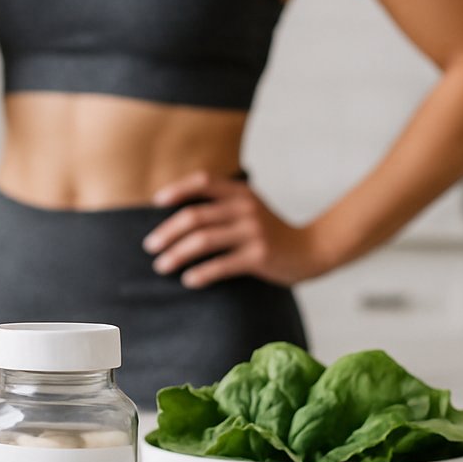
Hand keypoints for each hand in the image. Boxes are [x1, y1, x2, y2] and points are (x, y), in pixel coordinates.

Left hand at [142, 172, 332, 288]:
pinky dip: (201, 273)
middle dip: (167, 232)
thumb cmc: (270, 231)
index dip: (178, 189)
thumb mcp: (249, 208)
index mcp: (241, 193)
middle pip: (195, 216)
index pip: (204, 181)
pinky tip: (188, 280)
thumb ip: (222, 204)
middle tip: (150, 246)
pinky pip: (221, 265)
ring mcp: (253, 232)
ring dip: (176, 254)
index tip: (156, 202)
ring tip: (162, 265)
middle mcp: (246, 208)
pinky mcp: (259, 256)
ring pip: (203, 241)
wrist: (312, 250)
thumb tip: (176, 213)